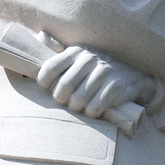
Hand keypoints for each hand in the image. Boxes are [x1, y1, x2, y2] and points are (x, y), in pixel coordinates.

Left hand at [37, 42, 155, 119]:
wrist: (133, 74)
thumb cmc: (97, 71)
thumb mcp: (79, 59)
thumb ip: (58, 61)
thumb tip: (31, 61)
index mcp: (75, 52)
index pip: (49, 69)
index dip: (44, 83)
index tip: (49, 88)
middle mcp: (89, 59)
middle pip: (62, 89)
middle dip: (63, 100)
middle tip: (68, 101)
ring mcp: (104, 72)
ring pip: (78, 101)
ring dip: (78, 108)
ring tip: (82, 105)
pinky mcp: (116, 86)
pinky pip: (95, 108)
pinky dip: (92, 113)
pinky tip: (96, 108)